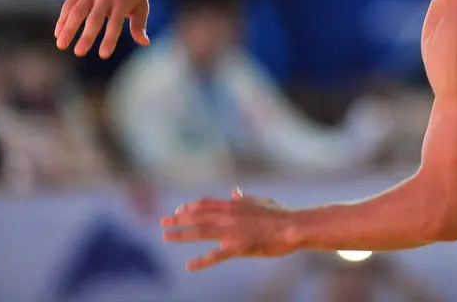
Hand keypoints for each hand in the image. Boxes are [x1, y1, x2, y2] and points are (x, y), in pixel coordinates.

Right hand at [54, 0, 151, 57]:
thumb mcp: (142, 4)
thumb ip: (139, 24)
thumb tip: (144, 42)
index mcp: (123, 1)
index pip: (115, 24)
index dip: (109, 39)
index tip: (103, 55)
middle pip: (94, 18)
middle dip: (86, 36)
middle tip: (79, 53)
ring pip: (77, 10)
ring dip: (68, 28)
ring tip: (61, 45)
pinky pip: (69, 3)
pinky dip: (63, 18)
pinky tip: (58, 32)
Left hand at [162, 189, 298, 270]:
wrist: (293, 226)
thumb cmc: (281, 214)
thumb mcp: (261, 202)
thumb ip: (245, 199)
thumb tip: (234, 191)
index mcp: (234, 205)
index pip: (205, 204)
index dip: (190, 207)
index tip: (179, 210)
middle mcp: (229, 216)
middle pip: (197, 216)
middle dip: (178, 219)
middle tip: (163, 222)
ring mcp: (231, 231)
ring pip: (200, 232)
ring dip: (181, 233)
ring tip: (166, 236)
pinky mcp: (237, 247)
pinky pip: (214, 255)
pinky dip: (200, 261)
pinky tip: (189, 265)